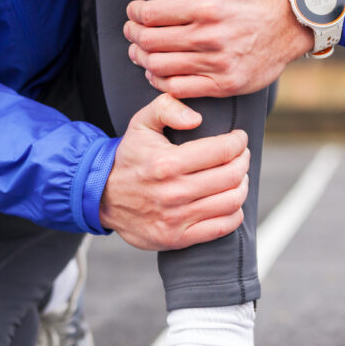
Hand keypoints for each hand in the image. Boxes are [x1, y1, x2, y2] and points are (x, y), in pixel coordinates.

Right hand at [101, 94, 249, 250]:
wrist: (102, 197)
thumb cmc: (129, 158)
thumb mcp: (140, 123)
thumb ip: (167, 107)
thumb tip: (197, 118)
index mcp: (167, 163)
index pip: (222, 150)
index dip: (238, 142)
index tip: (239, 138)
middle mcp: (173, 192)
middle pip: (231, 175)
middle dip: (243, 161)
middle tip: (241, 156)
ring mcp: (176, 218)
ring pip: (231, 201)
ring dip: (242, 186)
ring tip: (238, 177)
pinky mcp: (177, 238)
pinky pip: (222, 227)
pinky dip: (235, 213)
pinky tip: (230, 202)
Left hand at [123, 0, 313, 98]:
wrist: (287, 25)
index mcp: (205, 6)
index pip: (152, 14)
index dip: (135, 13)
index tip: (133, 12)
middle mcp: (208, 37)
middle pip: (151, 42)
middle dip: (133, 36)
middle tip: (131, 33)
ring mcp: (215, 64)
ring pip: (160, 67)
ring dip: (142, 60)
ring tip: (139, 53)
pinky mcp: (223, 85)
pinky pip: (178, 89)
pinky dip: (159, 82)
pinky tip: (156, 73)